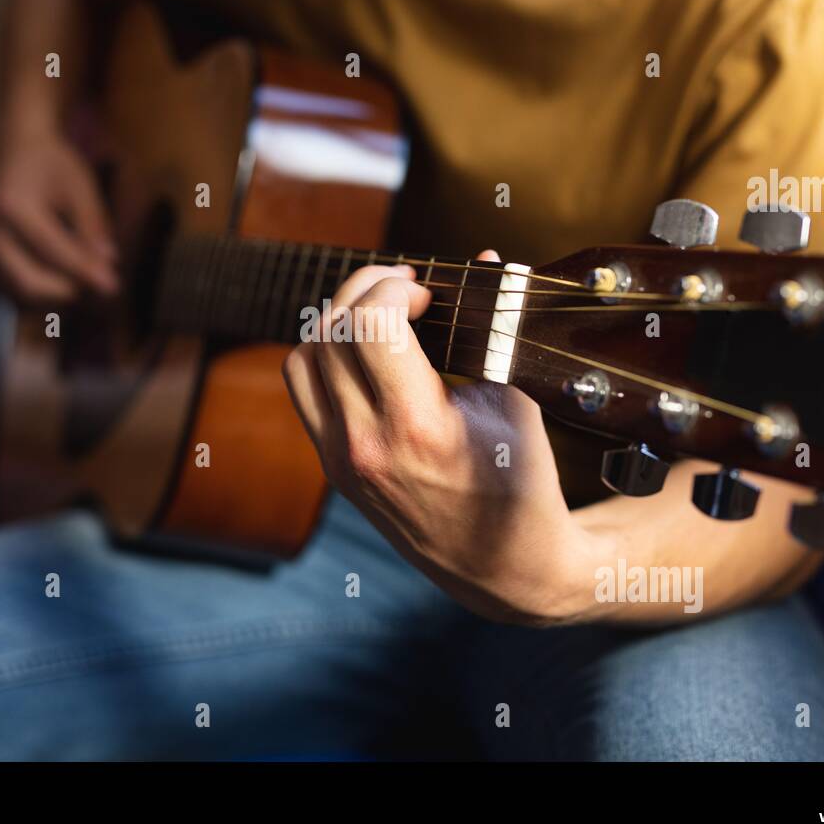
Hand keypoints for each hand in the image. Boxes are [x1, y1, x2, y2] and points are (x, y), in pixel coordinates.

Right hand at [0, 130, 119, 301]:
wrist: (19, 148)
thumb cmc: (53, 163)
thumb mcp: (80, 187)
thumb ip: (92, 225)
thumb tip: (108, 263)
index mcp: (11, 205)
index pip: (51, 250)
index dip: (84, 270)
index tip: (112, 285)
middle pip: (28, 280)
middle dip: (68, 287)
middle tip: (99, 280)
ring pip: (20, 287)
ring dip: (56, 290)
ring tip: (85, 271)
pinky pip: (14, 282)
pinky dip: (42, 285)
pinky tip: (65, 272)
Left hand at [282, 252, 591, 624]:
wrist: (502, 565)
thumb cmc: (521, 482)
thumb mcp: (516, 400)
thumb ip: (494, 325)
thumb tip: (483, 258)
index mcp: (417, 427)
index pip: (368, 323)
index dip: (393, 286)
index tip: (427, 290)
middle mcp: (366, 445)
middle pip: (330, 332)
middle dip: (366, 290)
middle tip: (405, 287)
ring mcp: (341, 461)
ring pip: (302, 360)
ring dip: (337, 321)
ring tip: (381, 312)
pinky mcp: (332, 468)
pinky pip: (305, 393)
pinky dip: (326, 357)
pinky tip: (367, 351)